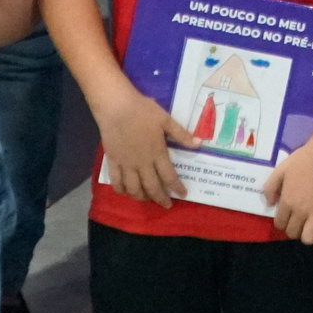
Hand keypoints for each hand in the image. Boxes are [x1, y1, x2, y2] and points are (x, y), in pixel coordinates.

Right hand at [98, 87, 195, 206]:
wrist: (117, 107)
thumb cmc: (143, 111)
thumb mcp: (166, 120)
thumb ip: (181, 134)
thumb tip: (199, 144)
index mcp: (157, 154)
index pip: (169, 177)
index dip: (177, 188)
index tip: (183, 195)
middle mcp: (142, 164)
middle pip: (152, 188)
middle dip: (161, 199)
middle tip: (167, 205)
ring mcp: (126, 164)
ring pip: (134, 189)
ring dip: (142, 197)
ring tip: (148, 199)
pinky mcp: (113, 162)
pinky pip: (116, 182)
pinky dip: (121, 190)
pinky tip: (126, 192)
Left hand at [262, 136, 312, 243]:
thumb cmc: (304, 160)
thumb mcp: (281, 170)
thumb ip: (270, 187)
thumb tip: (270, 204)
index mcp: (288, 201)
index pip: (280, 224)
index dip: (281, 222)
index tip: (286, 216)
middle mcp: (301, 211)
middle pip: (292, 233)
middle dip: (292, 229)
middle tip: (297, 220)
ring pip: (308, 239)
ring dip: (306, 234)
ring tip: (308, 225)